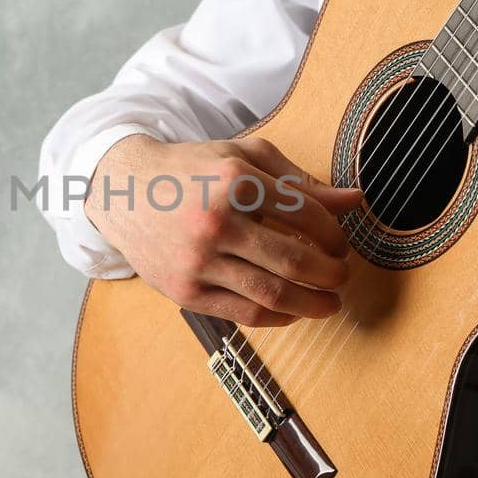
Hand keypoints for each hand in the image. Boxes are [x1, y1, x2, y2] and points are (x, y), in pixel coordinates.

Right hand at [86, 134, 360, 326]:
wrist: (123, 191)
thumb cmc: (191, 171)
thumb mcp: (244, 159)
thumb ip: (300, 181)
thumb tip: (355, 200)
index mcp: (235, 180)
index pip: (307, 216)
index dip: (335, 235)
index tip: (342, 244)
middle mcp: (215, 221)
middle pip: (294, 261)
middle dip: (331, 274)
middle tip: (342, 276)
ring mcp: (197, 260)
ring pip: (272, 295)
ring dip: (313, 304)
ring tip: (329, 302)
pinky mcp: (184, 292)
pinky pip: (244, 315)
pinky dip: (278, 318)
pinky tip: (292, 311)